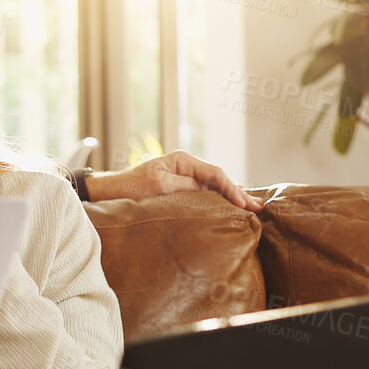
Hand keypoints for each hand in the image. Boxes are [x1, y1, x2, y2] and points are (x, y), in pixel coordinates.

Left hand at [89, 150, 264, 210]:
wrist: (111, 193)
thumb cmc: (131, 187)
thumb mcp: (160, 186)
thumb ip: (186, 187)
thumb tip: (209, 192)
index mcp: (183, 160)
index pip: (215, 174)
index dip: (231, 189)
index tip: (244, 203)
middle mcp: (186, 166)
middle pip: (218, 179)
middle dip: (238, 193)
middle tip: (258, 207)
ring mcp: (183, 177)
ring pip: (214, 187)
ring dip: (231, 197)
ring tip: (250, 206)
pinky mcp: (179, 189)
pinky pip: (204, 193)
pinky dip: (219, 199)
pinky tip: (231, 203)